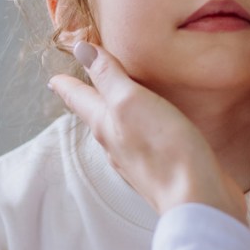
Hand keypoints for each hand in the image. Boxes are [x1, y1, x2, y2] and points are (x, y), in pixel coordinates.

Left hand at [48, 42, 246, 221]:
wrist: (196, 200)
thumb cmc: (163, 149)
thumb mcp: (132, 102)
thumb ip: (108, 76)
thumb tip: (82, 50)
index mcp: (105, 124)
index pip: (79, 97)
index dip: (67, 83)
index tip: (54, 77)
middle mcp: (115, 144)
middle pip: (95, 115)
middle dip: (88, 98)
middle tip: (81, 88)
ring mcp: (138, 159)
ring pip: (117, 130)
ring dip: (112, 114)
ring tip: (113, 103)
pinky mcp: (161, 168)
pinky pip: (141, 141)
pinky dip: (138, 127)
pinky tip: (149, 128)